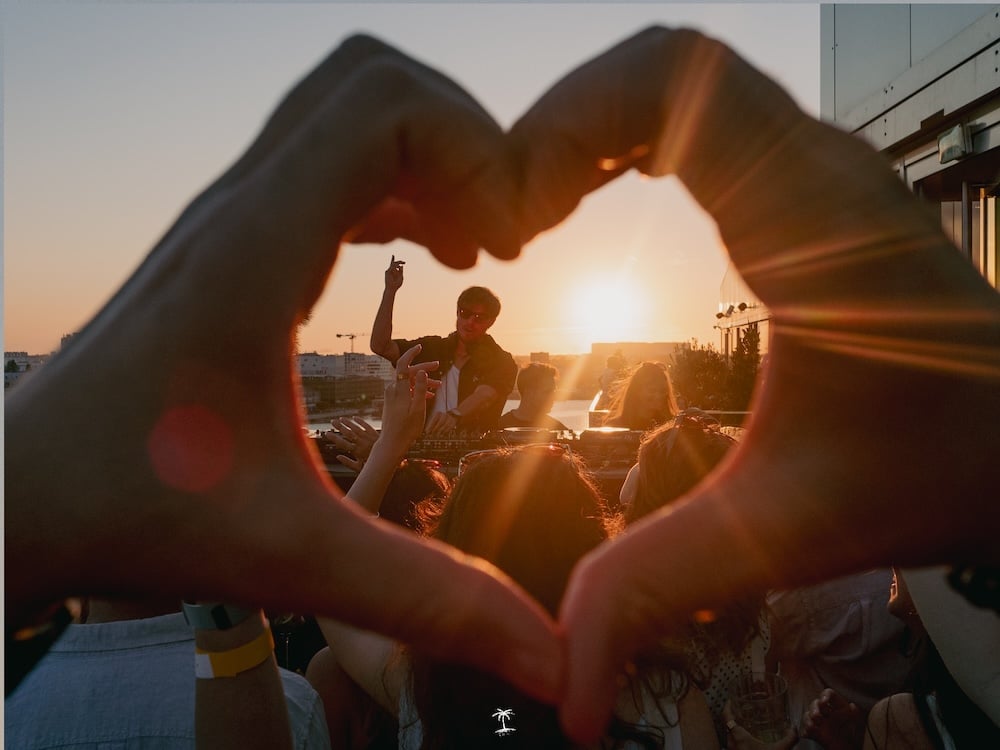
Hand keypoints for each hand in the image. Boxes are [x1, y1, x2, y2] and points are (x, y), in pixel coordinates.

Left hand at [5, 34, 559, 703]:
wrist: (21, 499)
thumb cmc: (132, 513)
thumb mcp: (295, 560)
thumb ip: (430, 600)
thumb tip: (551, 656)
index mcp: (254, 255)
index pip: (382, 110)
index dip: (475, 154)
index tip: (509, 249)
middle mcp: (239, 211)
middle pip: (370, 79)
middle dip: (463, 136)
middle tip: (504, 232)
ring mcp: (232, 217)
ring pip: (349, 109)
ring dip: (432, 156)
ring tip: (479, 244)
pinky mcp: (235, 241)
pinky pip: (331, 162)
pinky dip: (398, 182)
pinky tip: (424, 254)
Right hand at [324, 417, 378, 470]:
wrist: (389, 461)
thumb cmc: (372, 466)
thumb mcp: (359, 468)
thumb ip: (348, 463)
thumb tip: (338, 457)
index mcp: (357, 451)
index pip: (342, 443)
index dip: (334, 438)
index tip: (327, 433)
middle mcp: (362, 443)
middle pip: (348, 433)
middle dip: (339, 427)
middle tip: (332, 421)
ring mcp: (369, 437)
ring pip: (356, 428)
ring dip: (348, 423)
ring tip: (340, 418)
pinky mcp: (375, 434)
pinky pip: (367, 426)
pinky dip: (360, 421)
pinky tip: (354, 418)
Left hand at [377, 344, 436, 455]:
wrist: (391, 443)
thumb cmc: (406, 428)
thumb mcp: (418, 409)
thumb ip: (419, 389)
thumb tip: (421, 371)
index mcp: (399, 389)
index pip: (402, 364)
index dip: (411, 353)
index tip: (419, 347)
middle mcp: (392, 389)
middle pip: (408, 372)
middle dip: (423, 368)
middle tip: (437, 365)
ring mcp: (391, 395)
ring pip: (408, 382)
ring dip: (422, 382)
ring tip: (439, 385)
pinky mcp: (392, 401)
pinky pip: (406, 390)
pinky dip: (416, 390)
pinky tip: (428, 395)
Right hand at [511, 27, 998, 740]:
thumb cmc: (935, 472)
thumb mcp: (775, 531)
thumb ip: (654, 595)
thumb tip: (569, 698)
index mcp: (803, 218)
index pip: (669, 78)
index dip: (561, 125)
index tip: (515, 220)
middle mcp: (814, 164)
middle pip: (659, 60)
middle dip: (558, 124)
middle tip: (507, 216)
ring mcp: (816, 162)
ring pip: (679, 78)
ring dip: (589, 127)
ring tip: (535, 211)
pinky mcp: (809, 183)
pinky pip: (700, 113)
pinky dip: (627, 138)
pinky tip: (592, 204)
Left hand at [721, 700, 797, 749]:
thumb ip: (789, 739)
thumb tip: (795, 729)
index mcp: (738, 737)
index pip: (726, 716)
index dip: (727, 706)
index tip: (731, 699)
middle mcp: (731, 744)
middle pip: (726, 725)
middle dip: (731, 717)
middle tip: (739, 710)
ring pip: (729, 736)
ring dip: (733, 729)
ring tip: (743, 724)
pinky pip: (732, 745)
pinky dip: (736, 740)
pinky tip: (747, 741)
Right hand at [801, 688, 862, 749]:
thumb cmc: (854, 736)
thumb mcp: (857, 724)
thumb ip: (855, 714)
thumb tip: (852, 705)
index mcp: (837, 707)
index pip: (828, 694)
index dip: (825, 695)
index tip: (825, 701)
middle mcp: (826, 712)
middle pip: (815, 703)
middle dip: (814, 708)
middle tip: (818, 716)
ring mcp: (819, 721)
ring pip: (808, 714)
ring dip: (808, 719)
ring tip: (813, 725)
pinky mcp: (814, 732)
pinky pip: (805, 728)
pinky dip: (806, 730)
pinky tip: (809, 733)